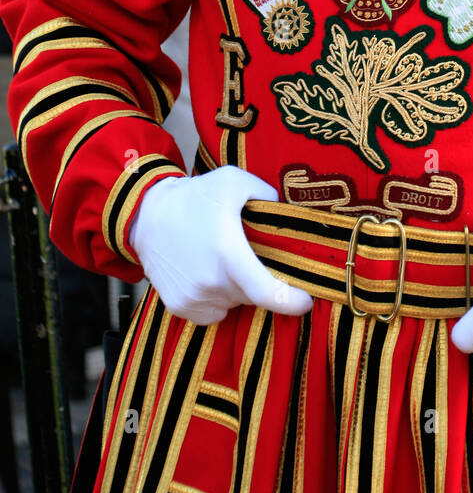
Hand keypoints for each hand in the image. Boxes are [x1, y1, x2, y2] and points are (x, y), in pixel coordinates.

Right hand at [128, 165, 313, 324]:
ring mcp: (194, 299)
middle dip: (261, 280)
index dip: (292, 302)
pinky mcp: (180, 307)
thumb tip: (285, 213)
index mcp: (228, 255)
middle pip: (254, 295)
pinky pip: (214, 311)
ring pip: (234, 303)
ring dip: (238, 288)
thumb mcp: (234, 181)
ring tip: (223, 259)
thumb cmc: (193, 196)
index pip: (268, 294)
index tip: (306, 300)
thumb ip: (266, 194)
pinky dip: (218, 297)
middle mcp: (212, 284)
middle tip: (252, 255)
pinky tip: (208, 273)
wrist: (145, 215)